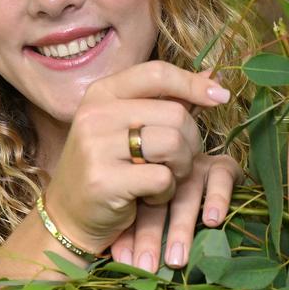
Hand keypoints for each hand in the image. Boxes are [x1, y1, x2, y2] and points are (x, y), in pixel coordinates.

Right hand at [41, 61, 232, 256]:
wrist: (68, 216)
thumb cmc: (108, 167)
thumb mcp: (127, 126)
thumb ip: (165, 102)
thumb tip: (213, 77)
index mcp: (102, 93)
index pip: (157, 73)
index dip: (193, 83)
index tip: (220, 97)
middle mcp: (95, 114)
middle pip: (175, 114)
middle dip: (190, 142)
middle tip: (178, 162)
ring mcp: (97, 146)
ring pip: (172, 143)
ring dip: (181, 167)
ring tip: (165, 178)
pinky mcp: (104, 180)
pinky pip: (162, 178)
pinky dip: (166, 192)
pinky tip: (149, 197)